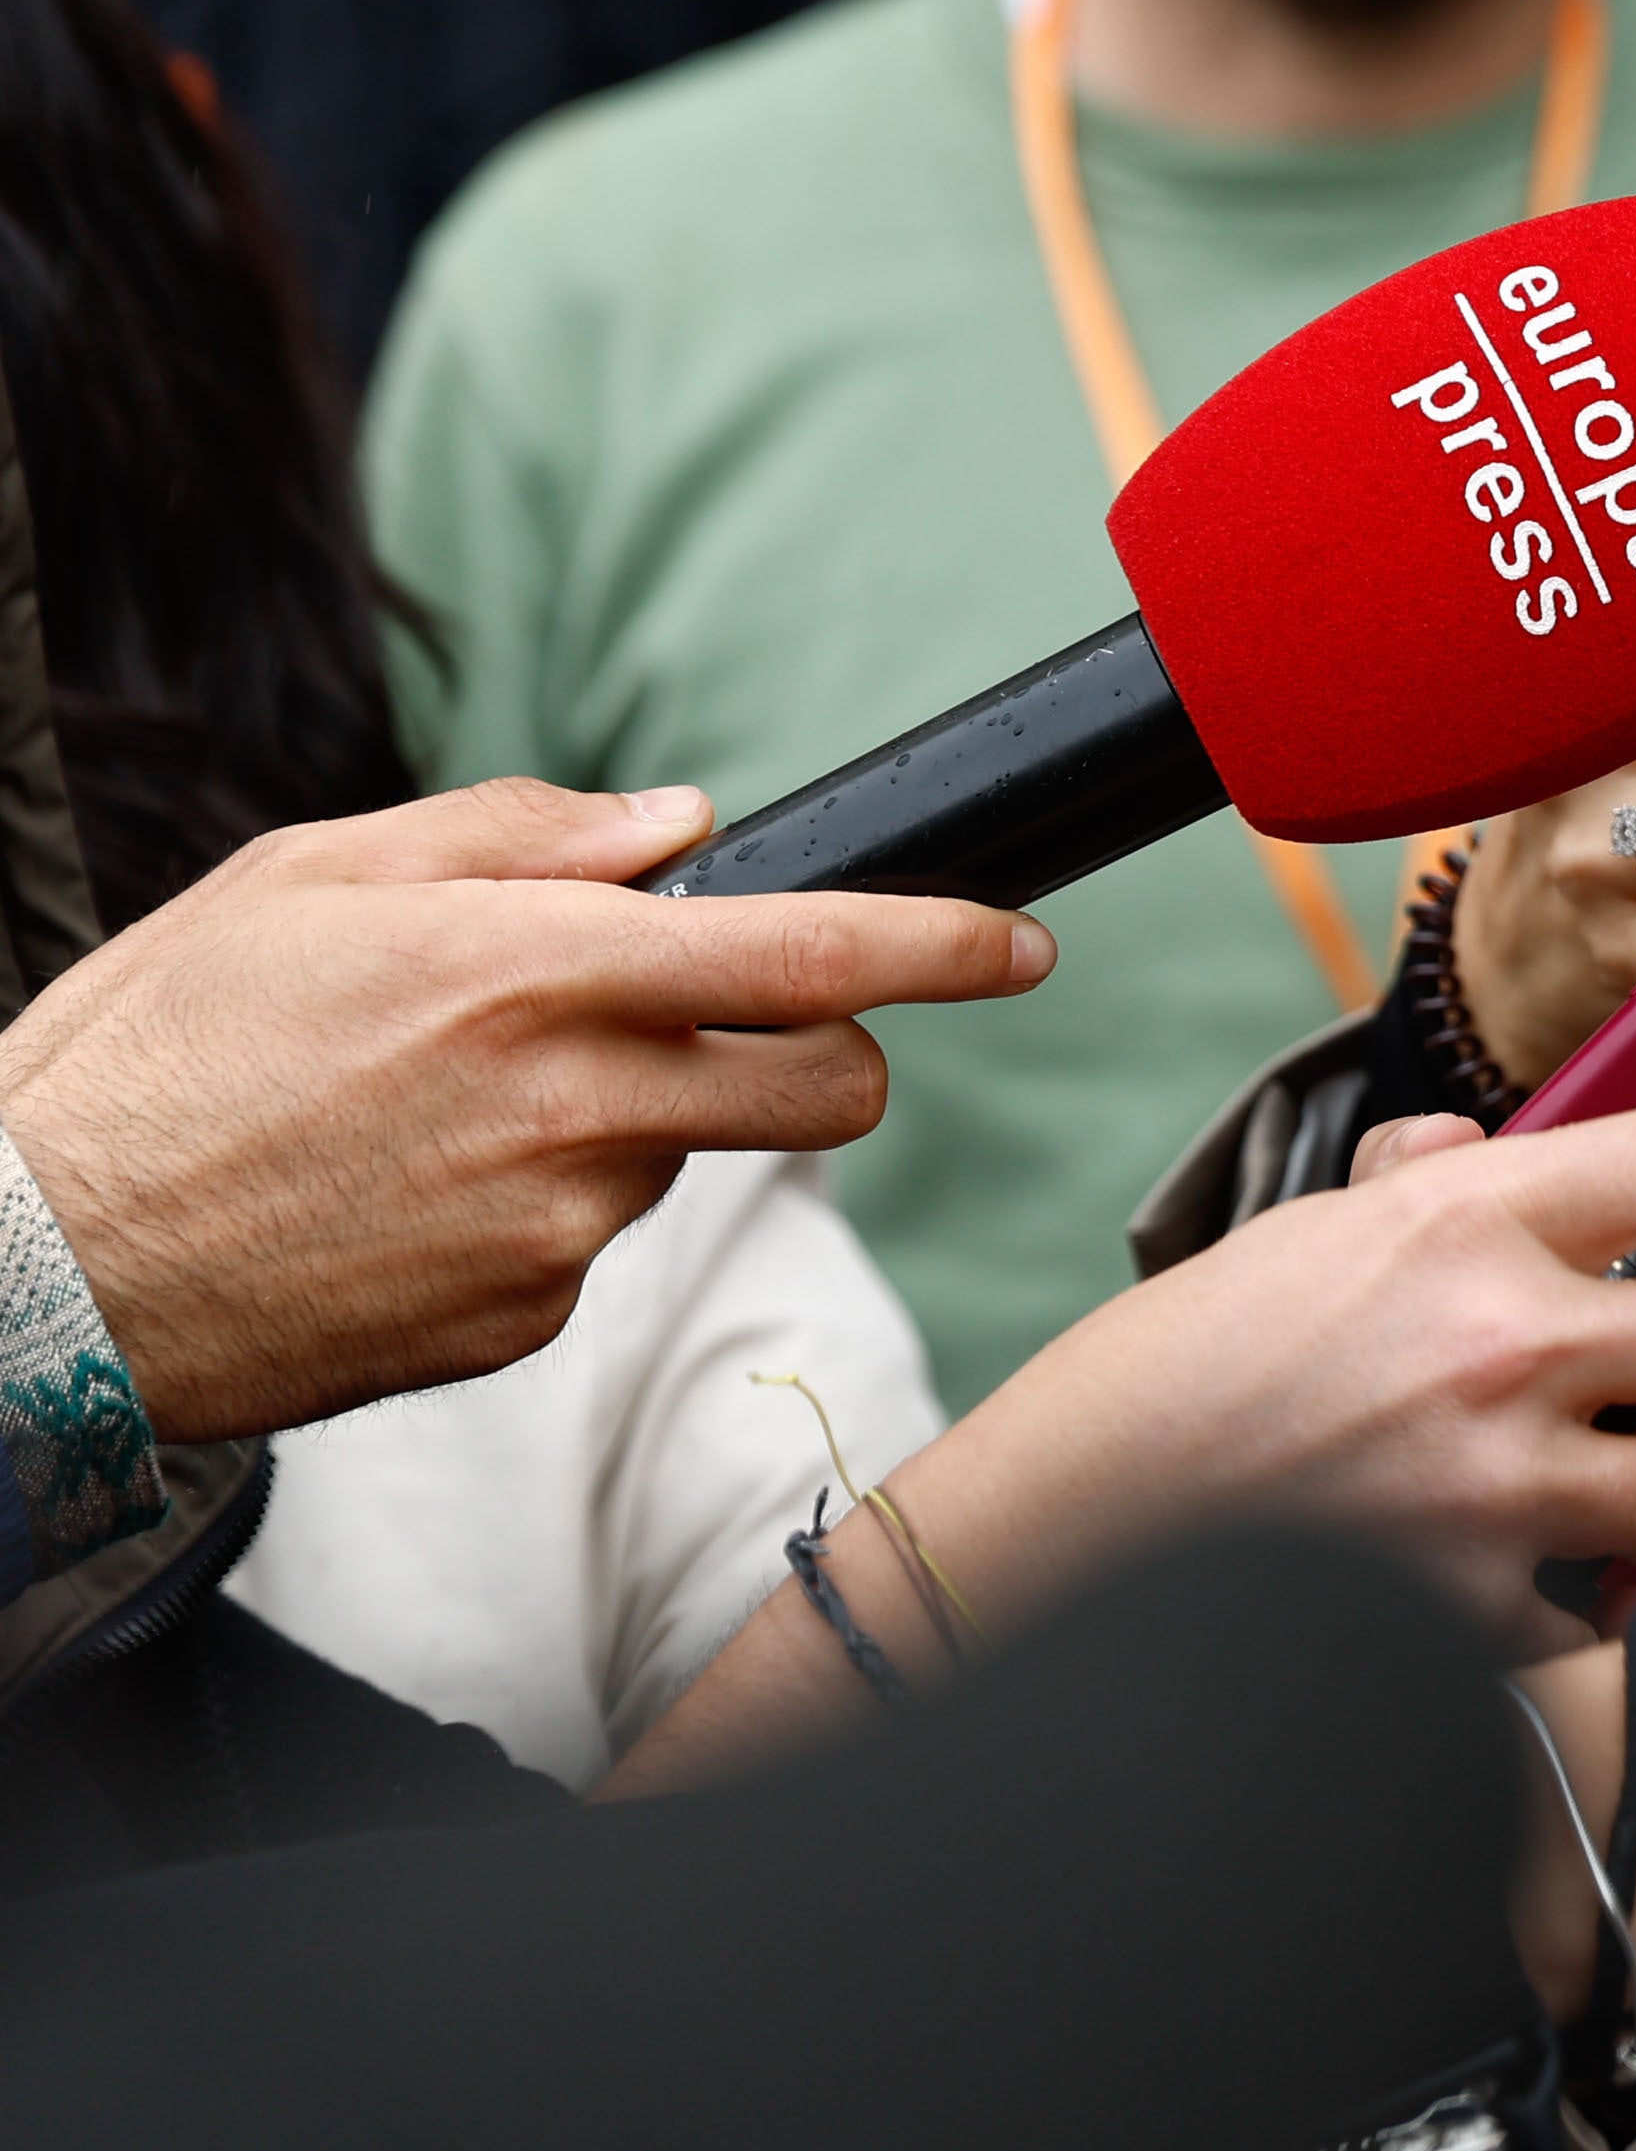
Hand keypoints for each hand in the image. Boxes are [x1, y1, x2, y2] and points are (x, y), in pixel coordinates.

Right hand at [0, 781, 1049, 1439]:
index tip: (1021, 941)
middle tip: (735, 1028)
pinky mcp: (512, 1322)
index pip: (814, 952)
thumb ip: (518, 834)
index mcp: (532, 969)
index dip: (945, 945)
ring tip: (449, 1109)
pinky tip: (406, 1193)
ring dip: (632, 1126)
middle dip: (827, 1055)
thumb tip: (680, 828)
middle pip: (826, 1091)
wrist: (33, 1268)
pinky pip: (586, 1246)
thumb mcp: (308, 879)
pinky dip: (539, 1210)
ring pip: (687, 1160)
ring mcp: (550, 1230)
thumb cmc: (150, 1049)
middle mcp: (569, 1103)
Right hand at [899, 1088, 1635, 1632]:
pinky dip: (1609, 1589)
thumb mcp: (1305, 1240)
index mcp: (1472, 1221)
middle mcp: (1504, 1337)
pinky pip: (1612, 1593)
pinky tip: (1570, 1580)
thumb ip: (1426, 1191)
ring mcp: (1497, 1479)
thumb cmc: (1170, 1390)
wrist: (1056, 1544)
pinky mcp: (1480, 1604)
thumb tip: (1486, 1151)